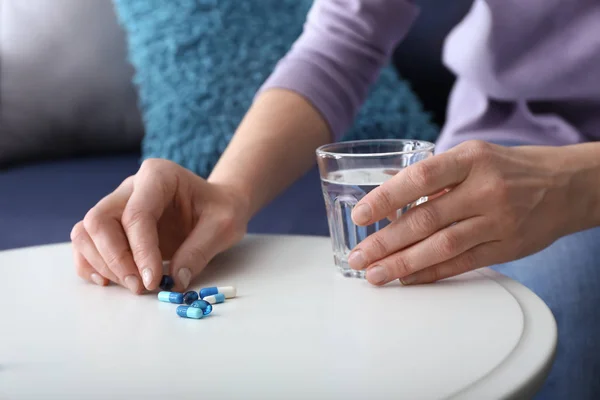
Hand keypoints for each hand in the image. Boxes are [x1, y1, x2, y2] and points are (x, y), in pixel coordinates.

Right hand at [70, 159, 248, 293]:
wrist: (217, 205)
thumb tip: (175, 280)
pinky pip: (86, 243)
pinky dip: (90, 264)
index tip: (153, 281)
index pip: (137, 214)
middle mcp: (130, 187)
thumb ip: (200, 251)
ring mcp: (117, 204)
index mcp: (158, 176)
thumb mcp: (224, 226)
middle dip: (115, 259)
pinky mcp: (112, 225)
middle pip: (100, 220)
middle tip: (141, 287)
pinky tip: (109, 281)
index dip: (140, 251)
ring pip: (86, 232)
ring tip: (133, 285)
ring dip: (102, 264)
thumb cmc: (222, 209)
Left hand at [347, 140, 580, 285]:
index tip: (360, 215)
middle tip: (359, 256)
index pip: (420, 177)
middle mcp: (485, 188)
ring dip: (403, 263)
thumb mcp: (473, 156)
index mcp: (471, 158)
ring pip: (442, 246)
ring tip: (375, 274)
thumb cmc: (508, 168)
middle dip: (386, 241)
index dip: (386, 197)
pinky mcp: (508, 246)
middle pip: (426, 219)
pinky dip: (432, 273)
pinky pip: (463, 263)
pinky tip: (408, 279)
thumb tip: (389, 200)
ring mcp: (499, 219)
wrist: (567, 185)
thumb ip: (435, 177)